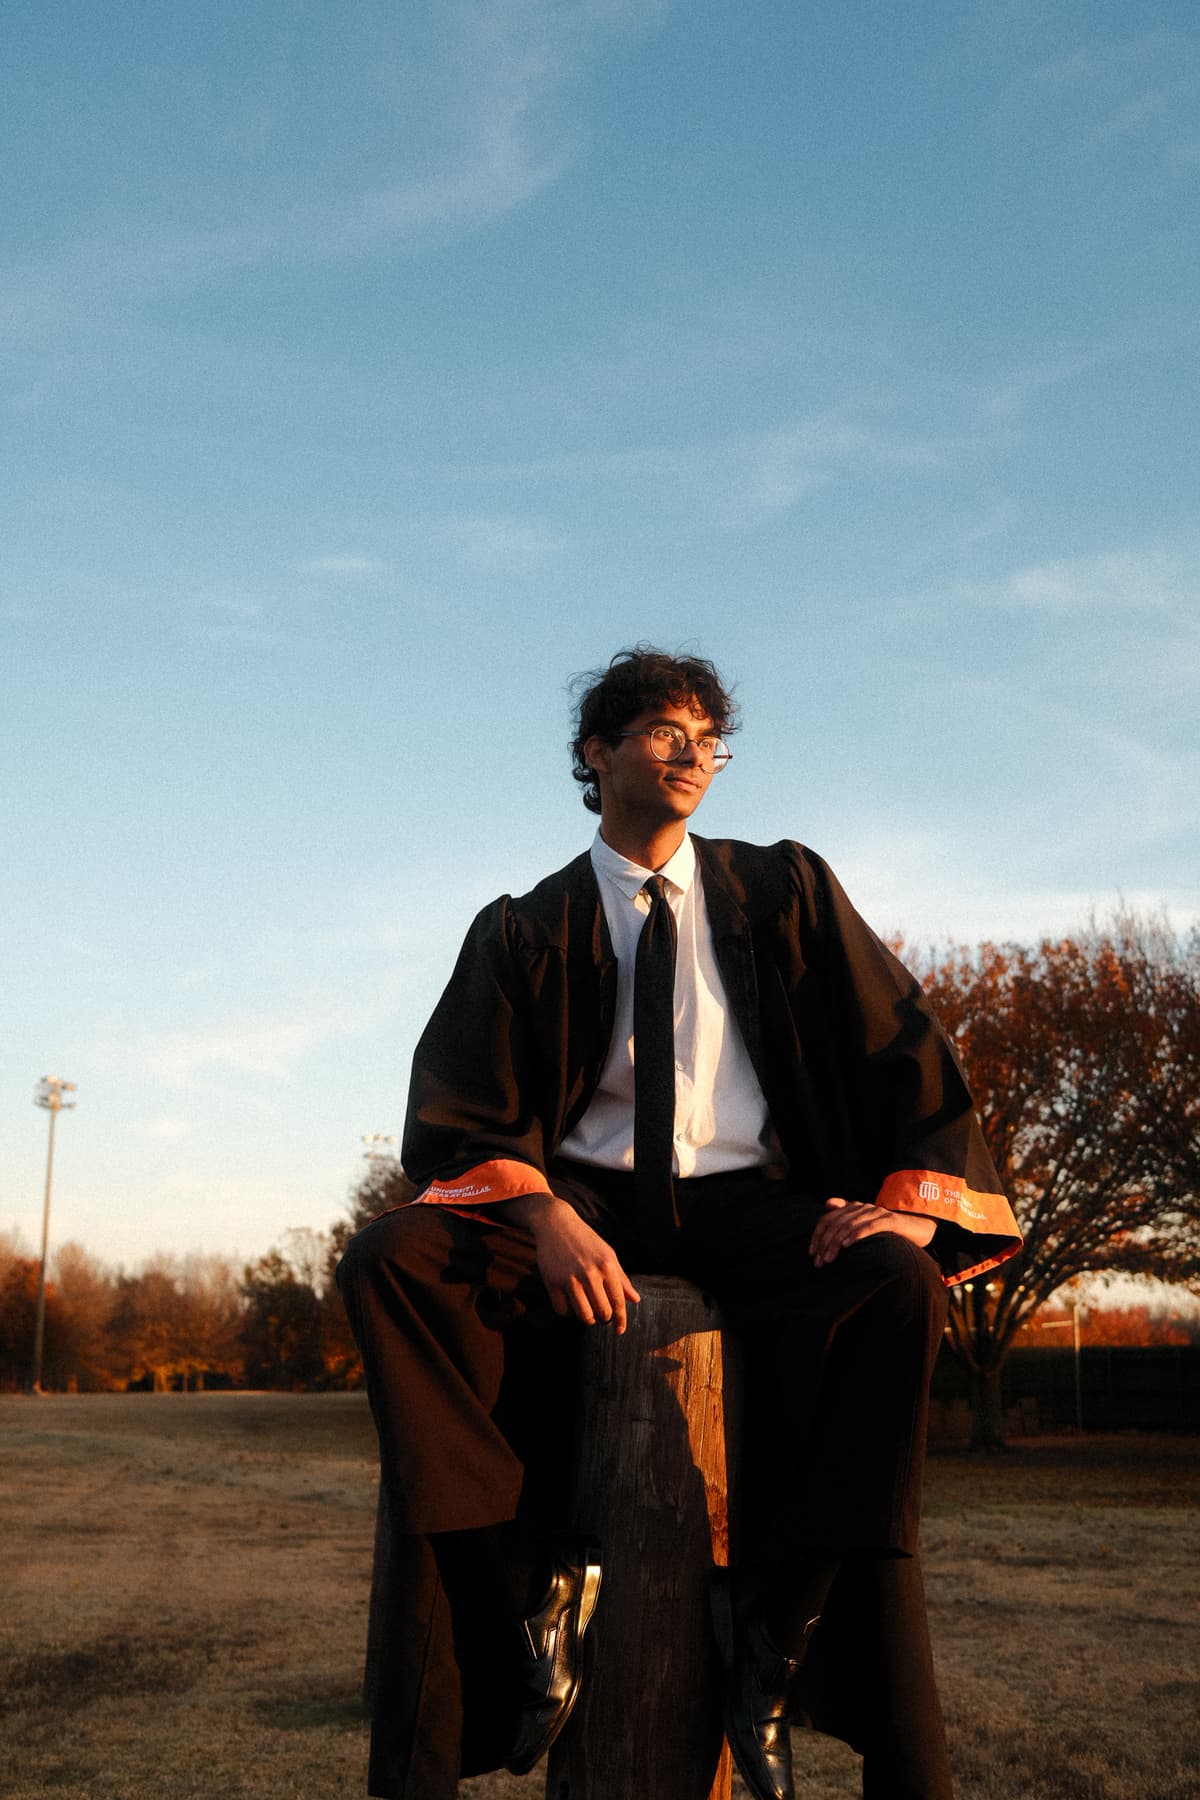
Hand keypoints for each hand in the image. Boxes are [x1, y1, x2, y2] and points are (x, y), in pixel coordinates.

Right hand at [503, 1194, 640, 1331]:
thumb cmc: (585, 1240)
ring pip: (584, 1315)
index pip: (618, 1302)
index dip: (621, 1320)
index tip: (619, 1330)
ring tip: (587, 1310)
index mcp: (607, 1266)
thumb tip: (635, 1300)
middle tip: (601, 1314)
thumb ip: (621, 1278)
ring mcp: (570, 1279)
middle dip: (604, 1319)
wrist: (556, 1224)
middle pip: (603, 1313)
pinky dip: (568, 1312)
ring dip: (587, 1318)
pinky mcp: (552, 1283)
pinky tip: (570, 1303)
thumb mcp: (608, 1254)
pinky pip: (563, 1311)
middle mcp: (590, 1273)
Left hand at [809, 1196, 936, 1267]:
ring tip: (829, 1259)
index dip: (817, 1236)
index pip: (828, 1219)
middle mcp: (862, 1207)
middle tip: (818, 1262)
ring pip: (848, 1226)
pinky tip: (847, 1246)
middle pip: (835, 1224)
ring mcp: (876, 1213)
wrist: (918, 1227)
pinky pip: (869, 1227)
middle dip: (824, 1244)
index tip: (811, 1253)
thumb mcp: (865, 1223)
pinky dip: (856, 1235)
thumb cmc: (888, 1229)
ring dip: (836, 1244)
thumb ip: (847, 1214)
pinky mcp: (889, 1221)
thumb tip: (827, 1203)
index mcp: (854, 1208)